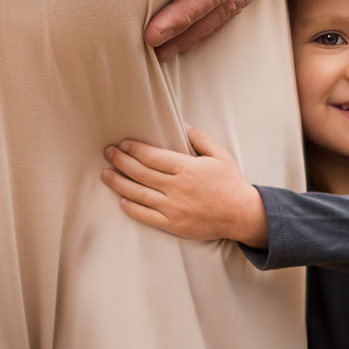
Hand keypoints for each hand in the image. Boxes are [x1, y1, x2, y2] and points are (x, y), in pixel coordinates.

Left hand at [102, 127, 268, 245]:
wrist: (242, 215)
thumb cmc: (231, 183)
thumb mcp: (220, 155)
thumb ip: (200, 138)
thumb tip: (182, 123)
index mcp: (187, 168)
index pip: (152, 156)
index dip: (133, 150)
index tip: (122, 144)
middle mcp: (177, 188)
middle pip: (140, 173)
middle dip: (120, 161)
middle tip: (108, 154)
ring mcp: (174, 208)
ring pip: (139, 194)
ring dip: (119, 183)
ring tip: (105, 175)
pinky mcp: (174, 224)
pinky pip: (147, 216)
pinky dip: (132, 208)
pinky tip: (121, 201)